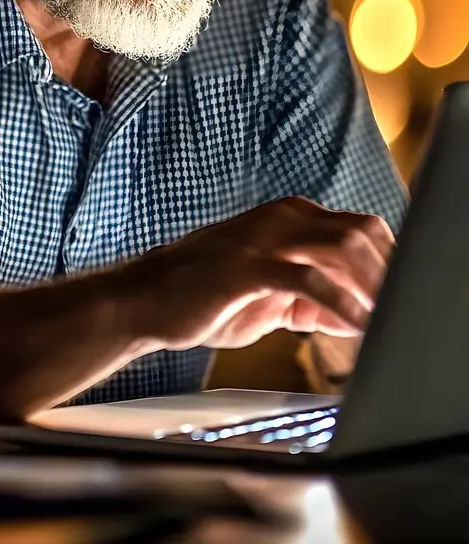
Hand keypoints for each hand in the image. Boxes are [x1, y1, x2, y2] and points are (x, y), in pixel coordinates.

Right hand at [129, 196, 393, 350]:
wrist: (142, 299)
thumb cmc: (201, 297)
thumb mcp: (266, 298)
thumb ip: (308, 300)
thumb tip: (348, 315)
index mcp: (289, 218)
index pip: (359, 230)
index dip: (387, 262)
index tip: (401, 296)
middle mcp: (282, 217)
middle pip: (360, 232)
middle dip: (388, 272)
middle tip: (400, 309)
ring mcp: (264, 237)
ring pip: (342, 248)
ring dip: (372, 286)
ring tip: (384, 320)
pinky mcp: (247, 265)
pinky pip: (308, 280)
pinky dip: (341, 304)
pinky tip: (354, 326)